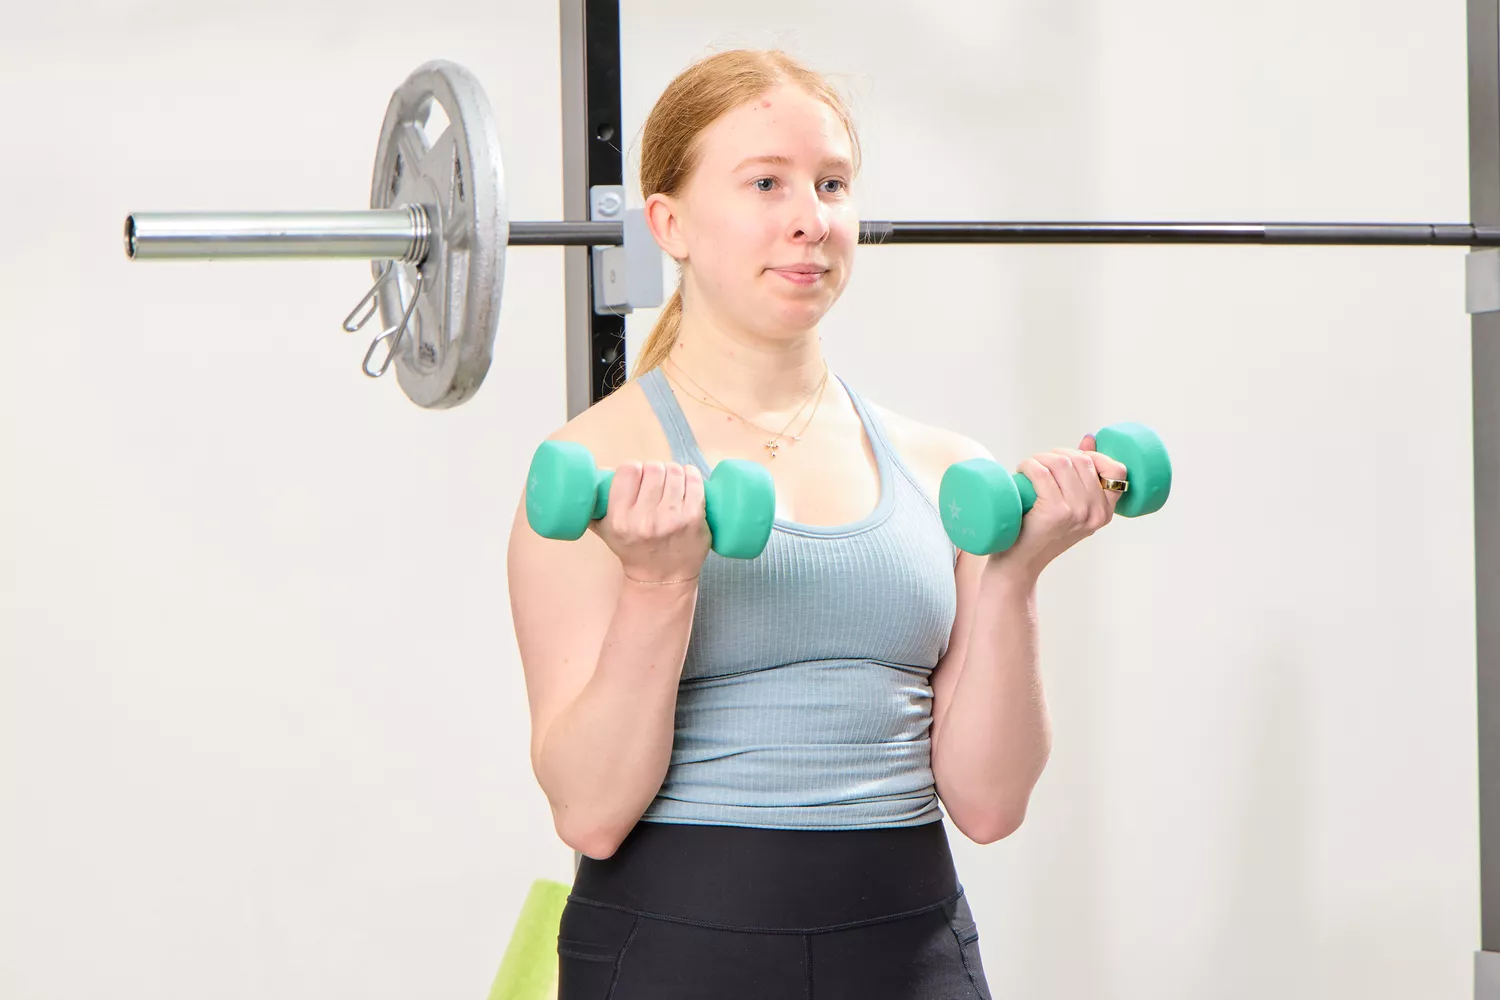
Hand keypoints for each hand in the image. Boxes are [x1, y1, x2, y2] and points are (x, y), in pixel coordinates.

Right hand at [588, 461, 711, 584]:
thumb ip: (596, 505)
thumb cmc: (633, 550)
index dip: (635, 469)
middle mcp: (645, 519)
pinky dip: (692, 476)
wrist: (661, 579)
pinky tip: (687, 480)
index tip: (639, 477)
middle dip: (655, 470)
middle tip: (657, 481)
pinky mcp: (694, 519)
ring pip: (675, 472)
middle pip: (653, 468)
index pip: (628, 470)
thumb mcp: (605, 531)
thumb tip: (597, 473)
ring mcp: (672, 518)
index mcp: (620, 519)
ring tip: (672, 482)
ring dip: (673, 472)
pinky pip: (695, 482)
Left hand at [991, 434, 1128, 580]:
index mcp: (1105, 513)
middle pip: (1082, 460)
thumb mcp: (1070, 506)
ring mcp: (1076, 513)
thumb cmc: (1040, 533)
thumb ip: (1082, 475)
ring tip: (1028, 469)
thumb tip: (1089, 438)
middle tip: (1038, 465)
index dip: (1093, 456)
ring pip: (1061, 462)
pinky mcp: (1054, 512)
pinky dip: (1028, 465)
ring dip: (1039, 458)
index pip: (1117, 471)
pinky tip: (1021, 472)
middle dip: (1057, 454)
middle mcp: (1095, 513)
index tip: (1071, 458)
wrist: (1018, 565)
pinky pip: (1041, 472)